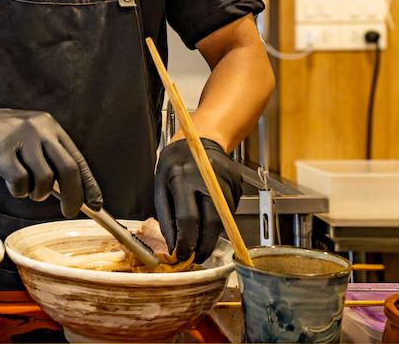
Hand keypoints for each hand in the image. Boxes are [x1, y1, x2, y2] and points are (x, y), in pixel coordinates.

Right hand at [0, 106, 102, 217]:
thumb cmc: (2, 136)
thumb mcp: (30, 138)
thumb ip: (49, 158)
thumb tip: (71, 192)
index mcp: (51, 127)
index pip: (77, 159)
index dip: (89, 185)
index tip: (96, 204)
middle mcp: (39, 130)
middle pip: (68, 169)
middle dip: (73, 197)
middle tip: (69, 212)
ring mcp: (20, 139)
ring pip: (45, 179)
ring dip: (38, 193)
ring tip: (28, 189)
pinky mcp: (1, 152)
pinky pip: (20, 183)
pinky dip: (19, 191)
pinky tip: (13, 184)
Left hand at [154, 138, 241, 261]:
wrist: (198, 140)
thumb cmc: (175, 164)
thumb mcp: (161, 187)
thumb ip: (166, 218)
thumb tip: (173, 245)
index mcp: (182, 177)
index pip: (188, 218)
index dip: (186, 241)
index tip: (183, 254)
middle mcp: (206, 178)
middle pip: (212, 222)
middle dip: (205, 245)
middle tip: (197, 257)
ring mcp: (225, 179)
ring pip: (224, 219)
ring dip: (213, 235)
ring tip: (202, 240)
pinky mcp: (237, 182)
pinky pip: (230, 210)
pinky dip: (220, 219)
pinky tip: (210, 213)